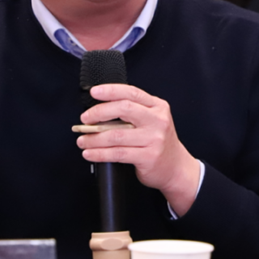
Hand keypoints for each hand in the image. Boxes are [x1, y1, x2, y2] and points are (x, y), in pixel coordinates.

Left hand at [77, 84, 200, 215]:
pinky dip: (99, 154)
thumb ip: (133, 112)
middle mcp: (158, 120)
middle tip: (85, 119)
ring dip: (94, 138)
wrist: (177, 168)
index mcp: (158, 106)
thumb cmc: (159, 143)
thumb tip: (99, 111)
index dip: (110, 90)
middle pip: (123, 109)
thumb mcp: (152, 121)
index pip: (131, 93)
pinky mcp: (148, 157)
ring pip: (116, 135)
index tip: (94, 92)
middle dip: (99, 112)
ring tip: (82, 140)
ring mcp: (154, 139)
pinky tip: (90, 153)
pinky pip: (118, 153)